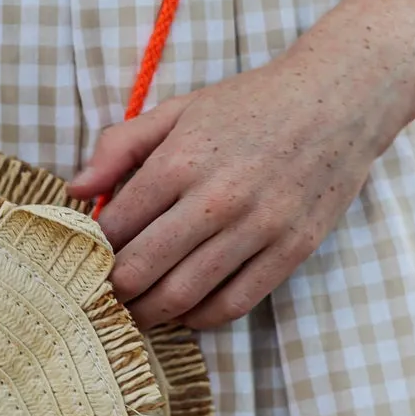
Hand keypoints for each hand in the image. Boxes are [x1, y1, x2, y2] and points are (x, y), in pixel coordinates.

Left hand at [67, 47, 414, 328]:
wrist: (340, 97)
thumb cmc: (251, 104)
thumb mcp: (178, 110)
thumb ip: (119, 146)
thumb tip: (74, 190)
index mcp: (180, 161)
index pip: (113, 228)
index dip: (89, 251)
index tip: (84, 260)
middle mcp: (216, 199)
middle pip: (140, 271)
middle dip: (112, 292)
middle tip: (102, 297)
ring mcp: (258, 228)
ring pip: (182, 296)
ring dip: (148, 314)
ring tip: (135, 312)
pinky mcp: (291, 250)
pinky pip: (234, 304)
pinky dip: (199, 318)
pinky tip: (184, 311)